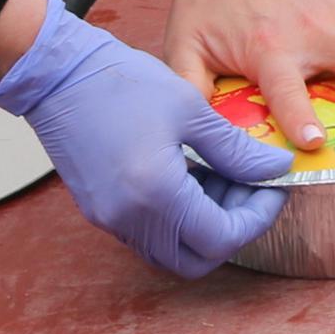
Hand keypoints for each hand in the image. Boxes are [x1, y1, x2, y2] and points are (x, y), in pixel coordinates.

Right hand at [0, 0, 289, 278]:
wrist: (58, 75)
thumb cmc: (121, 83)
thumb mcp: (191, 110)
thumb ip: (238, 150)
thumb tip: (276, 168)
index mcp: (155, 195)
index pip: (221, 238)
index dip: (257, 217)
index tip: (274, 186)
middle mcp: (130, 219)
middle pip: (197, 258)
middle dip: (233, 228)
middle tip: (253, 187)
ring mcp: (111, 219)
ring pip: (172, 249)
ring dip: (206, 223)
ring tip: (227, 174)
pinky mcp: (101, 210)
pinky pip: (150, 232)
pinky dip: (180, 215)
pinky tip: (196, 173)